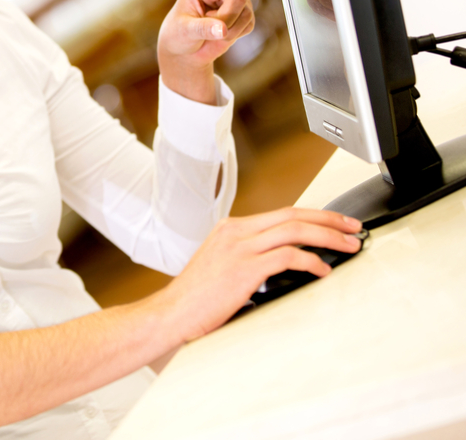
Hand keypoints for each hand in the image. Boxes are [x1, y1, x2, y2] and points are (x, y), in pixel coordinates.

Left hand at [157, 0, 273, 103]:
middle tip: (211, 31)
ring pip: (246, 13)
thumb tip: (223, 30)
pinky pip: (249, 25)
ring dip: (230, 29)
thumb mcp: (184, 30)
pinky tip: (222, 35)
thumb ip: (203, 28)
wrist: (185, 50)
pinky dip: (236, 34)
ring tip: (211, 34)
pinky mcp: (243, 15)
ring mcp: (235, 1)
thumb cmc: (178, 34)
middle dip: (227, 18)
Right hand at [157, 208, 363, 342]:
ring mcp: (239, 248)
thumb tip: (285, 259)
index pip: (281, 213)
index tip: (334, 222)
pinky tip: (323, 270)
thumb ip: (248, 255)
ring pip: (295, 230)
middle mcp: (235, 232)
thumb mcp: (221, 264)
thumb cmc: (195, 297)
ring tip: (348, 246)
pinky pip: (288, 256)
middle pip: (292, 214)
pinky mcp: (245, 268)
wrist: (173, 313)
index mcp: (230, 228)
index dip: (313, 215)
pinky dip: (311, 261)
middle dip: (329, 220)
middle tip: (352, 227)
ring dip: (328, 237)